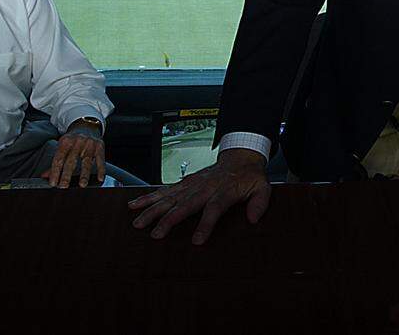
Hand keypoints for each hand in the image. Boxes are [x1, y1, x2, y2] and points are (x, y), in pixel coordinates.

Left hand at [43, 119, 104, 187]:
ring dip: (84, 174)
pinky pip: (100, 159)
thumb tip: (44, 176)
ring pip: (86, 161)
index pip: (59, 158)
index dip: (55, 171)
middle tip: (63, 186)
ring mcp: (89, 143)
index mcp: (65, 141)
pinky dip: (101, 170)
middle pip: (71, 161)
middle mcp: (77, 141)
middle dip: (66, 175)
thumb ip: (56, 162)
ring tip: (82, 185)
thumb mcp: (62, 147)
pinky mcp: (100, 146)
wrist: (87, 125)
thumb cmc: (72, 140)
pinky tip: (99, 179)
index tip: (53, 183)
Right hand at [128, 148, 269, 244]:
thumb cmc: (250, 176)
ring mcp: (193, 184)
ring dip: (153, 209)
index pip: (214, 208)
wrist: (240, 156)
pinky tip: (136, 204)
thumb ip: (260, 203)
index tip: (197, 240)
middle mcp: (205, 187)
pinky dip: (150, 196)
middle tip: (155, 234)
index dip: (205, 224)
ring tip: (138, 222)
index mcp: (224, 190)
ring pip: (170, 197)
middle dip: (169, 219)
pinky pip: (165, 189)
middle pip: (185, 204)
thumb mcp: (263, 187)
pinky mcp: (185, 182)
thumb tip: (253, 219)